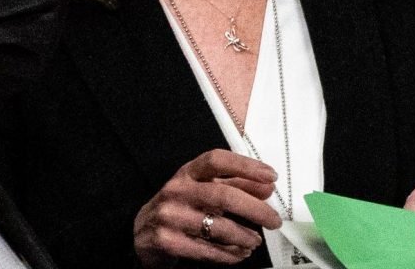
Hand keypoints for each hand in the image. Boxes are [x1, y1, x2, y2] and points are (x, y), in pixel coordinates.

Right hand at [134, 149, 280, 265]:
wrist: (141, 233)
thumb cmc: (181, 207)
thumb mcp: (204, 190)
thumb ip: (236, 186)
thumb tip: (267, 187)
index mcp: (188, 172)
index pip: (218, 160)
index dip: (246, 166)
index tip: (271, 177)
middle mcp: (177, 190)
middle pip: (222, 196)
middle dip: (254, 209)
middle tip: (274, 220)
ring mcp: (170, 216)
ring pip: (217, 227)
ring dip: (243, 236)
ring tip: (255, 241)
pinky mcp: (167, 241)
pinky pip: (205, 249)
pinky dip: (227, 254)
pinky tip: (239, 254)